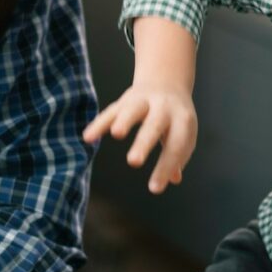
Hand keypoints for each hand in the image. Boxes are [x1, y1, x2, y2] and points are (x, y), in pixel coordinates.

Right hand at [83, 16, 199, 193]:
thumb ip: (178, 157)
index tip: (154, 189)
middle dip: (144, 143)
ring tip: (116, 135)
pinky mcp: (125, 100)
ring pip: (133, 110)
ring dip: (124, 121)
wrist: (167, 82)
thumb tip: (172, 179)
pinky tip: (88, 138)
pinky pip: (111, 111)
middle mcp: (164, 107)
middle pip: (155, 125)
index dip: (165, 167)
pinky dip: (99, 124)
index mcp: (183, 119)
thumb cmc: (176, 119)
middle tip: (134, 162)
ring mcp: (144, 101)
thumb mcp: (184, 135)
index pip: (176, 145)